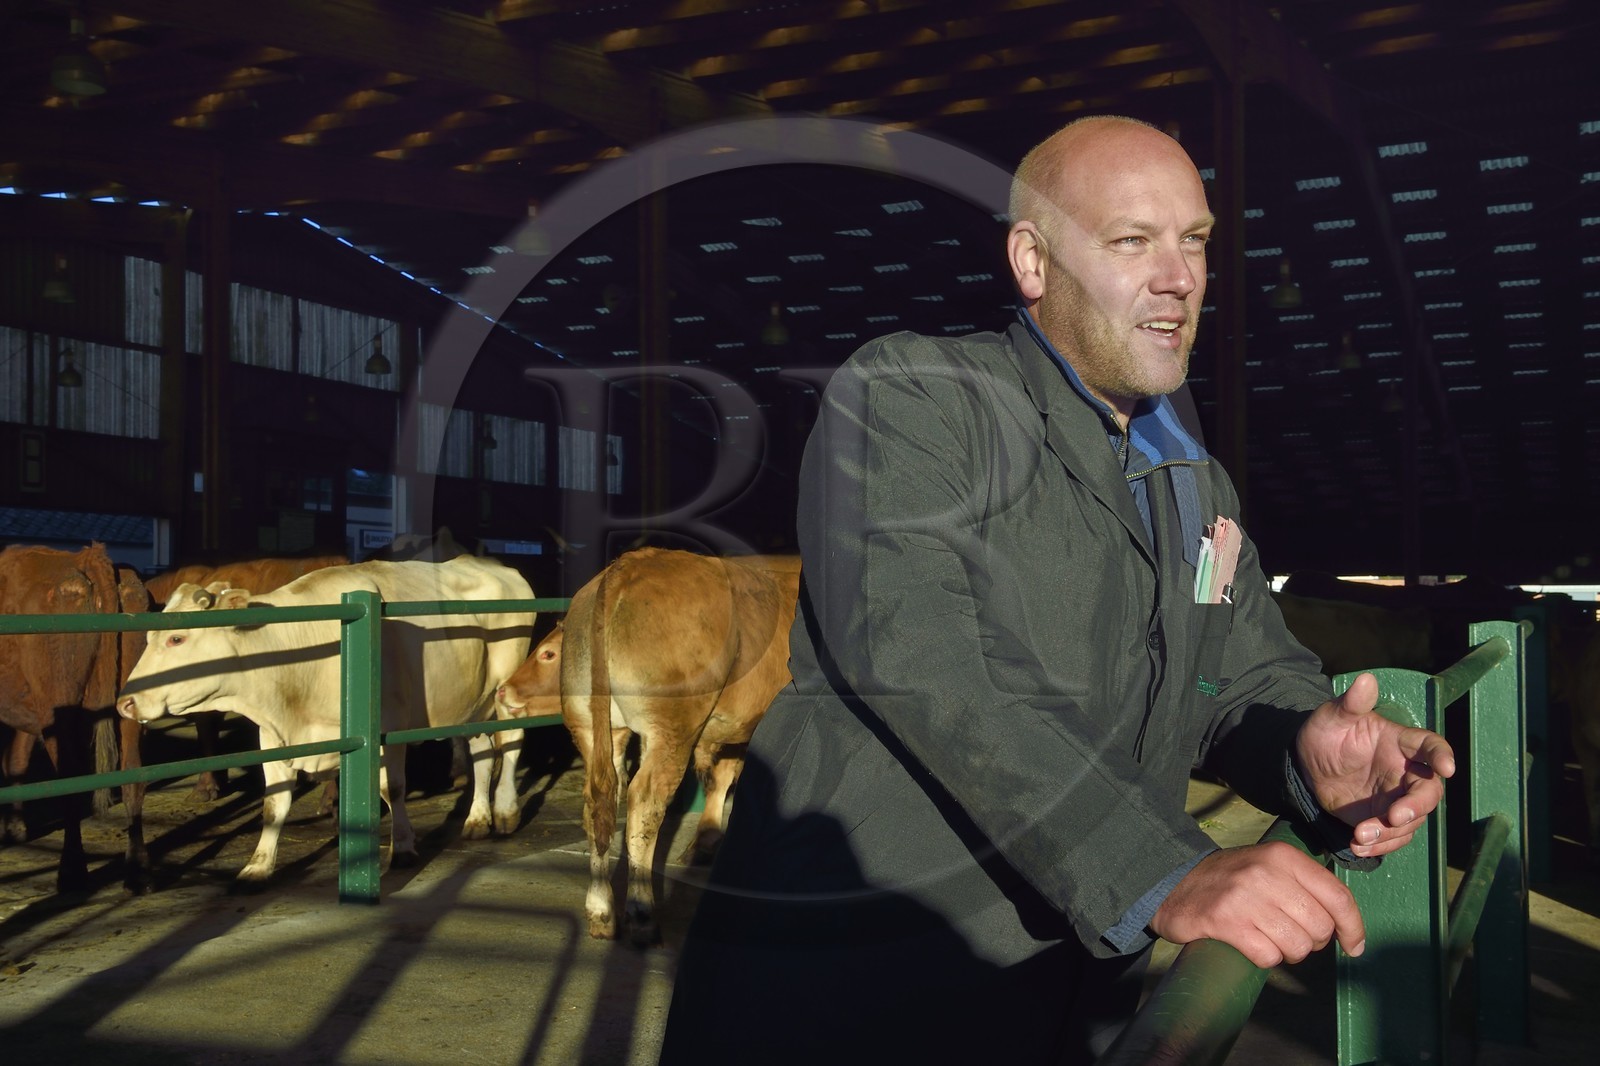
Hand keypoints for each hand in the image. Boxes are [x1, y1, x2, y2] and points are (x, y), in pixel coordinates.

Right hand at [1149, 843, 1363, 967]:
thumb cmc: (1231, 881)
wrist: (1172, 881)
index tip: (1354, 946)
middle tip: (1291, 936)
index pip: (1338, 897)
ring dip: (1288, 952)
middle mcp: (1267, 873)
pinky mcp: (1225, 921)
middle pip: (1320, 927)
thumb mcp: (1270, 868)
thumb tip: (1347, 925)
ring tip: (1268, 939)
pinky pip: (1268, 956)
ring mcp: (1245, 897)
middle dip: (1312, 942)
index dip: (1353, 927)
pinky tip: (1249, 944)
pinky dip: (1264, 957)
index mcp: (1284, 857)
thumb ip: (1306, 886)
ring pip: (1298, 946)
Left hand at [1295, 672, 1456, 857]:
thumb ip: (1351, 703)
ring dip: (1391, 833)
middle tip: (1394, 817)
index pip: (1430, 746)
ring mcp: (1396, 797)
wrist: (1306, 764)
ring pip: (1411, 821)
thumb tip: (1366, 679)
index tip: (1446, 767)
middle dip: (1416, 807)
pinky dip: (1378, 845)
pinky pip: (1392, 837)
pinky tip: (1357, 846)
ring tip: (1360, 836)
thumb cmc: (1326, 733)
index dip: (1441, 755)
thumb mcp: (1332, 716)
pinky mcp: (1383, 819)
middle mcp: (1406, 772)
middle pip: (1428, 792)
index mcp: (1400, 742)